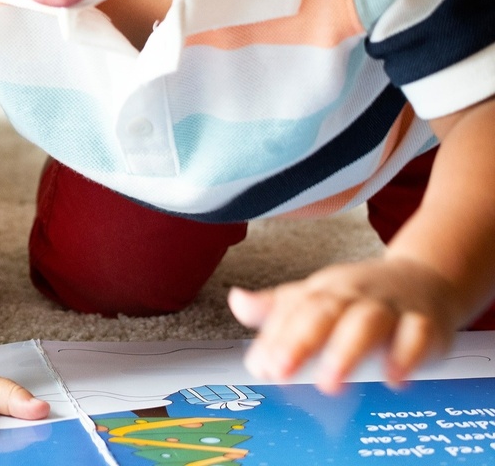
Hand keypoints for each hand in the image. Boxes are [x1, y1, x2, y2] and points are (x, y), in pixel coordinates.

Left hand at [230, 255, 460, 392]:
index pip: (292, 311)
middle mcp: (353, 295)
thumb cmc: (360, 296)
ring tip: (329, 383)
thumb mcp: (315, 297)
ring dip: (346, 352)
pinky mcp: (425, 324)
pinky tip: (393, 378)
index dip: (273, 339)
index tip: (259, 367)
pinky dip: (406, 355)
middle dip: (299, 342)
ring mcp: (389, 308)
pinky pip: (417, 335)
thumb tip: (237, 302)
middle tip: (280, 371)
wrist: (425, 279)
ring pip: (367, 323)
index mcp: (322, 291)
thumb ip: (276, 309)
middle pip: (323, 312)